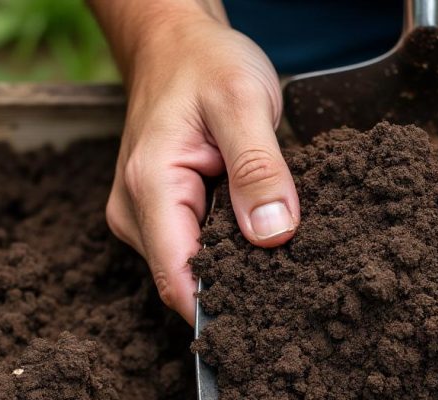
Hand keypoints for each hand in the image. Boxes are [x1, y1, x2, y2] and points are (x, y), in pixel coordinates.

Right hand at [98, 6, 298, 323]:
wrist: (175, 42)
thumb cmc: (206, 64)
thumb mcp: (244, 103)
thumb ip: (259, 168)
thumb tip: (274, 237)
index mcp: (150, 188)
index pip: (180, 281)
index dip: (225, 310)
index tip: (277, 318)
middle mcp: (136, 212)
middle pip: (189, 282)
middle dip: (241, 291)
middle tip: (300, 291)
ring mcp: (145, 216)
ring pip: (196, 269)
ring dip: (240, 270)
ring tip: (288, 260)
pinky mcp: (162, 214)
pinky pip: (199, 249)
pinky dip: (234, 249)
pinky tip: (265, 238)